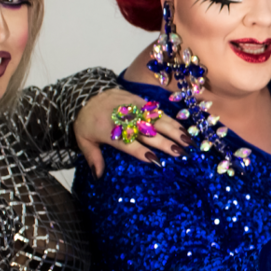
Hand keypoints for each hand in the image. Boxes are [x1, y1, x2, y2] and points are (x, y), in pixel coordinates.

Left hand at [75, 89, 189, 177]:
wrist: (87, 94)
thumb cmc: (86, 121)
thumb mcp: (83, 140)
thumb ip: (93, 158)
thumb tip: (98, 177)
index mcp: (108, 130)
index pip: (127, 142)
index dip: (141, 150)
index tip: (155, 160)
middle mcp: (124, 119)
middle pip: (147, 131)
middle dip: (165, 142)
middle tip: (180, 152)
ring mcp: (134, 108)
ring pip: (156, 120)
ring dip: (174, 130)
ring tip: (187, 140)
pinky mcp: (140, 100)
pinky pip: (158, 111)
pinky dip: (172, 120)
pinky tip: (183, 128)